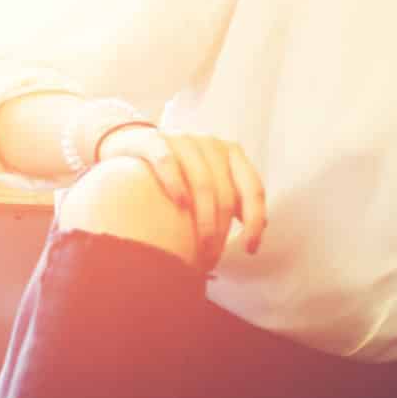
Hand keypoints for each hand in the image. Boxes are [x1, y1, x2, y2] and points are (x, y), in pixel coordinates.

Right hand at [98, 125, 266, 265]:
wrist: (133, 143)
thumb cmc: (179, 169)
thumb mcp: (210, 179)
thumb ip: (234, 197)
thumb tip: (264, 226)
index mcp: (232, 154)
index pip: (253, 189)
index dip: (255, 221)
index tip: (250, 250)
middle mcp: (212, 144)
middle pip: (226, 192)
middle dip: (221, 230)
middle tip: (212, 258)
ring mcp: (184, 140)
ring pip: (202, 182)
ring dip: (203, 218)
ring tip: (198, 247)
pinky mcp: (153, 140)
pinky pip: (168, 162)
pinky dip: (176, 184)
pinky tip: (180, 205)